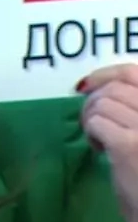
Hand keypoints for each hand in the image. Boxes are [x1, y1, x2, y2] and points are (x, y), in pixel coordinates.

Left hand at [78, 64, 137, 221]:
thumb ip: (134, 108)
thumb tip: (95, 84)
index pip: (134, 72)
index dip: (107, 73)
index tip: (88, 84)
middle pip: (115, 88)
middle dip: (94, 102)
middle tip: (94, 123)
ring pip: (102, 104)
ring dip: (92, 119)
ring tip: (101, 140)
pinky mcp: (129, 146)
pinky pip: (96, 122)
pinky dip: (91, 132)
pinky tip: (100, 149)